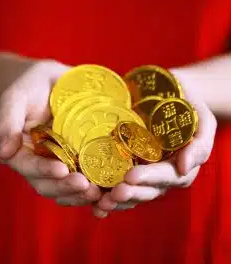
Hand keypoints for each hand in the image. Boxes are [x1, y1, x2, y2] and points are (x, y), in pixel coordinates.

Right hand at [0, 59, 100, 204]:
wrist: (53, 84)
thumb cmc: (32, 88)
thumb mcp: (17, 98)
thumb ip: (7, 121)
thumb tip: (5, 152)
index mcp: (22, 150)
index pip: (29, 166)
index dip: (43, 171)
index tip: (61, 170)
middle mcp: (40, 162)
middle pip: (49, 184)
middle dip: (66, 188)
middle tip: (85, 186)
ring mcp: (60, 163)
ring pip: (66, 188)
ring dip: (80, 194)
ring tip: (98, 193)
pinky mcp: (78, 161)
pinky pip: (83, 181)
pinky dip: (93, 190)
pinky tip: (106, 193)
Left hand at [93, 71, 216, 217]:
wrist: (169, 92)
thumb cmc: (187, 103)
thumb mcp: (201, 119)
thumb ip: (200, 144)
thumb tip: (184, 168)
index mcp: (178, 165)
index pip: (165, 176)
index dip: (149, 178)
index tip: (130, 176)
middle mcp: (160, 173)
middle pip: (146, 190)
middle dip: (130, 194)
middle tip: (113, 193)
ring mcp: (142, 170)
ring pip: (131, 191)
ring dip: (117, 200)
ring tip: (100, 202)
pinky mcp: (126, 164)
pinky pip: (117, 183)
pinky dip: (106, 194)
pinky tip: (94, 201)